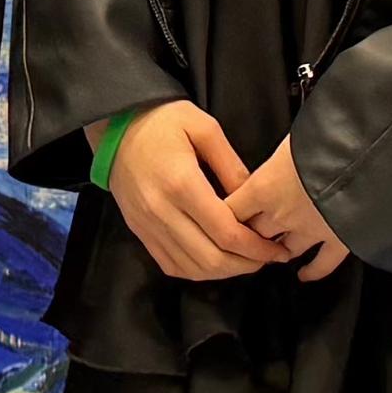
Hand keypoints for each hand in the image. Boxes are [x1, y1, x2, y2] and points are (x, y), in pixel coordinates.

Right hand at [110, 101, 277, 282]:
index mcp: (181, 184)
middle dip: (245, 265)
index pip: (225, 232)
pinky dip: (197, 271)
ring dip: (224, 272)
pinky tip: (216, 262)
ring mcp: (147, 225)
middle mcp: (161, 211)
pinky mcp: (139, 231)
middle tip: (267, 257)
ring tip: (247, 261)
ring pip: (191, 268)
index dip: (255, 247)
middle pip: (210, 258)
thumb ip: (232, 166)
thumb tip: (254, 201)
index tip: (276, 247)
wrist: (115, 126)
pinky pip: (170, 265)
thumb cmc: (162, 120)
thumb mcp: (205, 129)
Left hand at [223, 135, 351, 283]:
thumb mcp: (291, 137)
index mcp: (263, 188)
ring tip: (272, 249)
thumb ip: (278, 156)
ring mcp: (310, 231)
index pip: (228, 211)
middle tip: (245, 233)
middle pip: (252, 234)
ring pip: (283, 250)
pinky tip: (304, 273)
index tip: (219, 213)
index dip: (222, 214)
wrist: (369, 154)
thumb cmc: (327, 137)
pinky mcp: (338, 240)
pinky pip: (322, 263)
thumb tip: (278, 155)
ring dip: (276, 250)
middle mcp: (281, 215)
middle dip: (248, 234)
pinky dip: (312, 270)